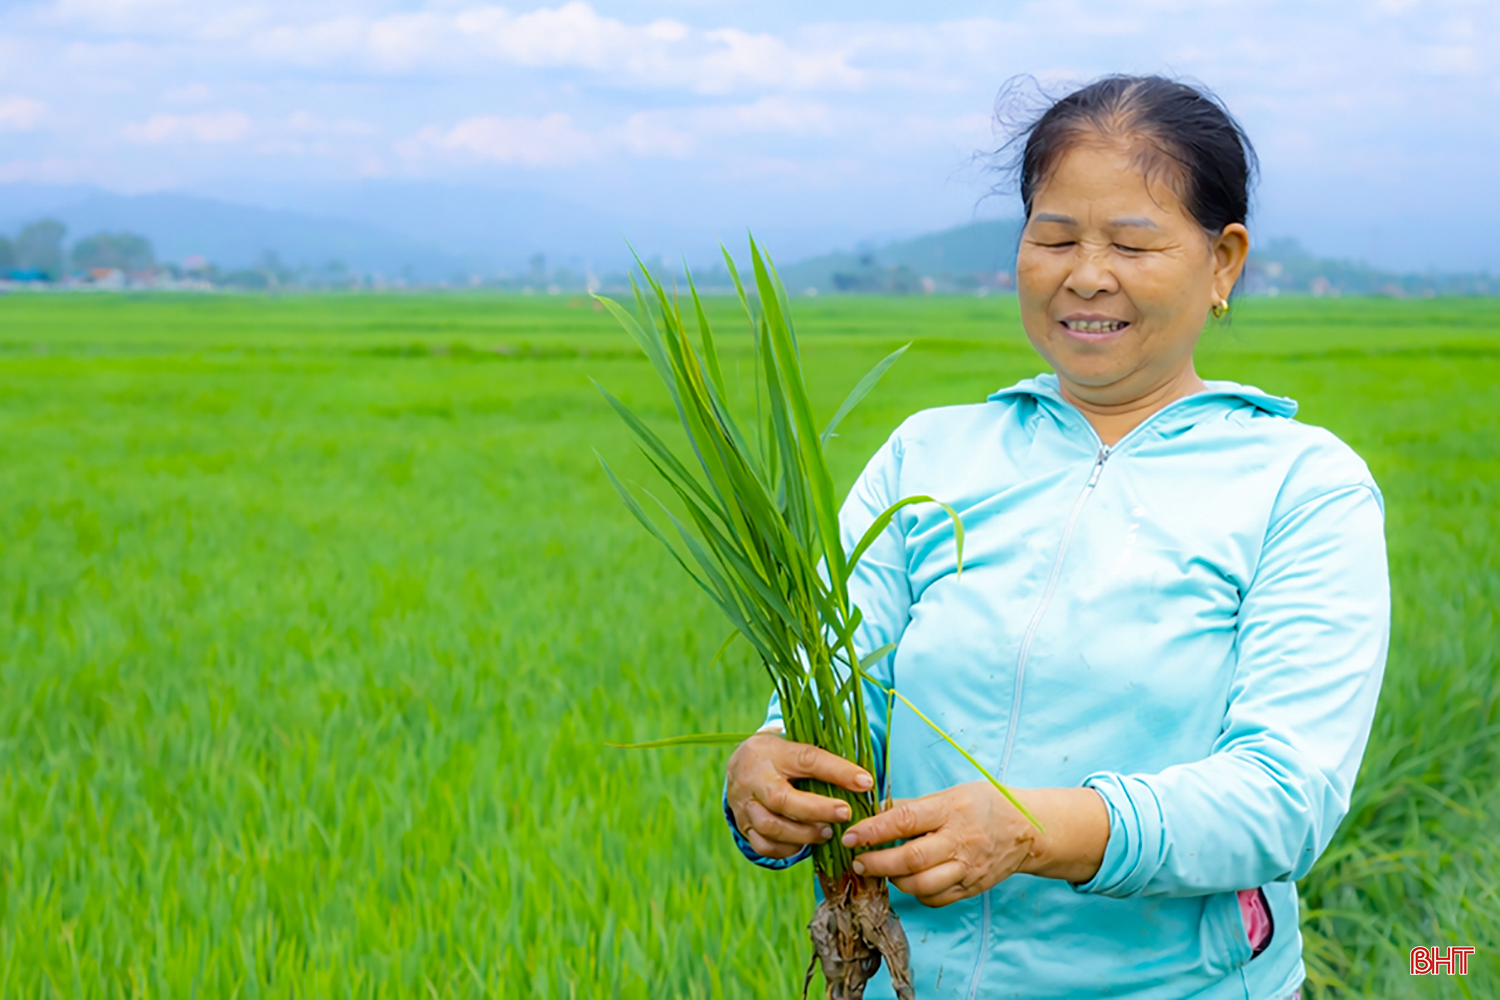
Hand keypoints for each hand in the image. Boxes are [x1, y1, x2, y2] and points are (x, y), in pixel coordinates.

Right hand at [726, 731, 874, 859]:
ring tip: (827, 833)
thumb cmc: (779, 757)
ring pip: (772, 826)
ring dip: (804, 834)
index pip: (807, 759)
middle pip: (782, 799)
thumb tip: (863, 780)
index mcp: (772, 751)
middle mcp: (754, 778)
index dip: (838, 771)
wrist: (739, 766)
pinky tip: (805, 844)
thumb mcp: (795, 747)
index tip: (865, 782)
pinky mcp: (743, 826)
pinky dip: (787, 849)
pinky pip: (764, 845)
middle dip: (817, 810)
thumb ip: (822, 761)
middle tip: (845, 814)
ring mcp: (745, 804)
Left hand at [841, 783, 1108, 906]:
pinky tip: (907, 882)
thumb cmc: (985, 804)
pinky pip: (936, 899)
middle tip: (857, 862)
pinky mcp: (971, 888)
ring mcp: (967, 868)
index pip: (905, 821)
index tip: (850, 835)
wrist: (1029, 830)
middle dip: (877, 863)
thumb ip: (915, 805)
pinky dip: (916, 894)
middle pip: (911, 859)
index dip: (873, 830)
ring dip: (894, 880)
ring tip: (879, 870)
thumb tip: (877, 809)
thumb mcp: (951, 793)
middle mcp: (960, 841)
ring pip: (922, 885)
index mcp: (952, 810)